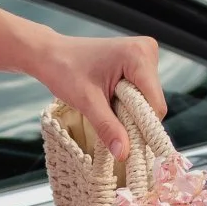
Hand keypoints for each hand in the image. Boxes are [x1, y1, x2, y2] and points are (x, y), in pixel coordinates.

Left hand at [32, 32, 167, 163]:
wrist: (51, 55)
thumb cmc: (65, 70)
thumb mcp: (86, 102)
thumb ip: (108, 128)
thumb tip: (124, 154)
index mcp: (139, 56)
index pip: (155, 104)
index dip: (142, 126)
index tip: (125, 140)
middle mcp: (147, 51)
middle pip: (153, 102)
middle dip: (134, 118)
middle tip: (107, 119)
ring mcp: (144, 55)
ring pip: (147, 99)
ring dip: (129, 111)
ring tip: (105, 106)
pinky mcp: (137, 62)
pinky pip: (140, 92)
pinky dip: (127, 103)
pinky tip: (109, 100)